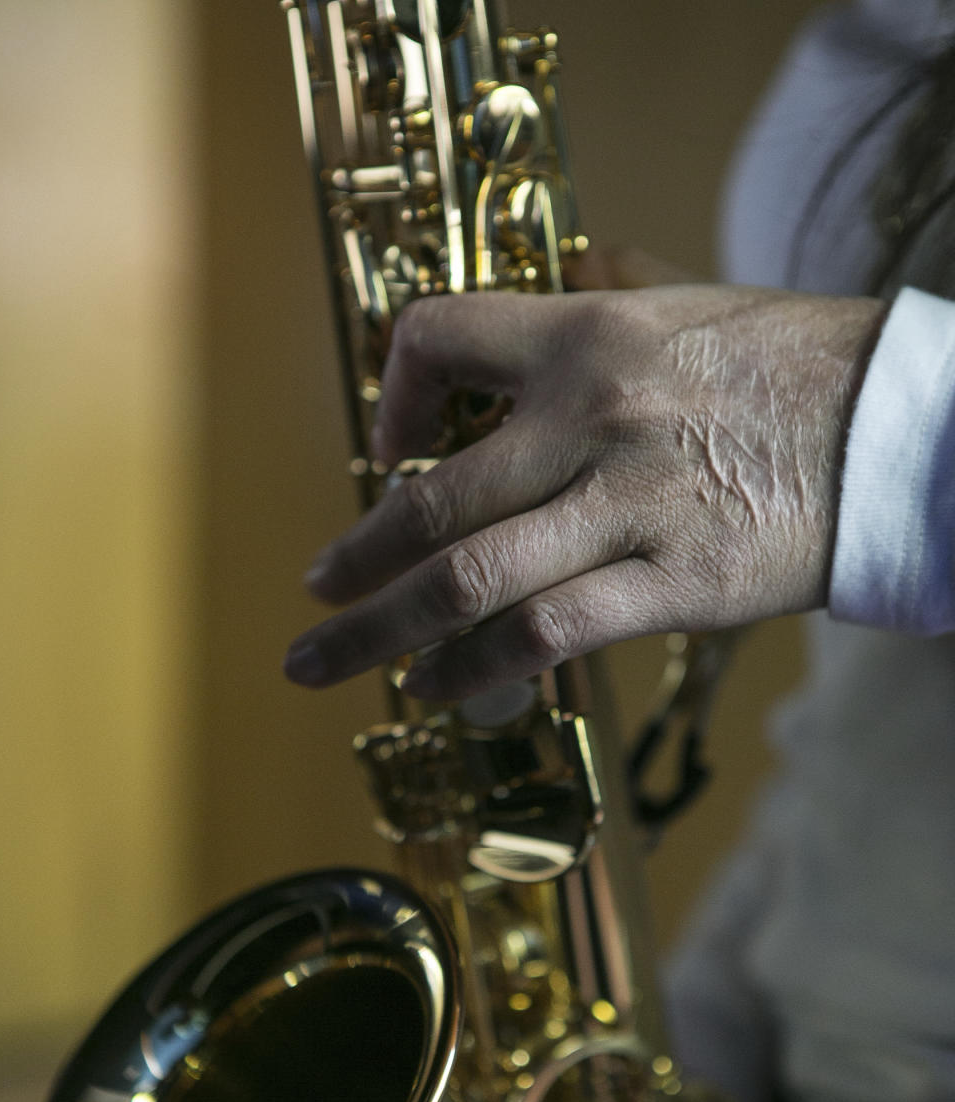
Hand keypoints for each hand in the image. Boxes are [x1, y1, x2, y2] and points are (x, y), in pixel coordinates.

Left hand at [285, 284, 884, 699]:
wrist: (894, 429)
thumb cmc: (788, 370)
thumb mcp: (683, 309)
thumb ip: (599, 314)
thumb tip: (547, 314)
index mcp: (584, 336)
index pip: (436, 341)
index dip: (389, 396)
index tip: (383, 447)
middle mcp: (590, 418)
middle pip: (429, 500)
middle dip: (352, 562)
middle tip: (313, 595)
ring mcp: (630, 506)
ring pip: (468, 577)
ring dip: (380, 630)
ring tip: (328, 660)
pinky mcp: (676, 583)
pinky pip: (545, 633)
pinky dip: (474, 668)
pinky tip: (435, 686)